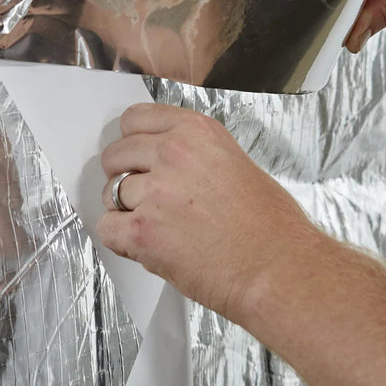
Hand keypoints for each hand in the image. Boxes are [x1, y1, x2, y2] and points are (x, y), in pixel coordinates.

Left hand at [97, 103, 315, 322]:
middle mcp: (172, 152)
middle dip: (124, 174)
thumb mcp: (234, 161)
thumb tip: (158, 162)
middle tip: (145, 195)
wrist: (278, 267)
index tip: (136, 155)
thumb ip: (193, 154)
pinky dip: (121, 239)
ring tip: (156, 226)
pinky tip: (147, 245)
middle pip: (116, 153)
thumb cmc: (270, 223)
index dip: (133, 140)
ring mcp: (155, 191)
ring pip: (110, 193)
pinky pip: (107, 228)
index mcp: (196, 131)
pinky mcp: (142, 231)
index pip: (135, 118)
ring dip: (125, 209)